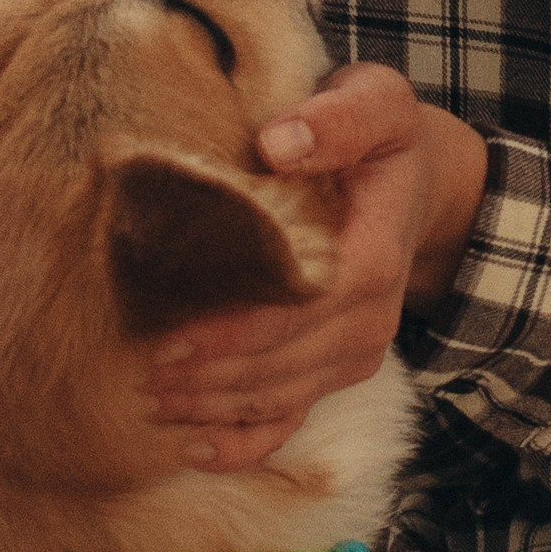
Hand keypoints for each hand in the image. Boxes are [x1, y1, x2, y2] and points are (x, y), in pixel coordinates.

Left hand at [146, 63, 487, 471]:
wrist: (414, 179)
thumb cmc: (380, 137)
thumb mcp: (375, 102)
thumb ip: (336, 118)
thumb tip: (278, 142)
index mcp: (373, 255)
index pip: (301, 308)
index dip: (238, 330)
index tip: (173, 336)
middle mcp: (369, 314)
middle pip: (283, 363)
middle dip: (209, 376)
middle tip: (136, 373)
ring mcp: (356, 349)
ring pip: (280, 396)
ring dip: (214, 406)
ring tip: (146, 401)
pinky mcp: (340, 367)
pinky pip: (294, 417)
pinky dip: (246, 442)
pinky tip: (194, 450)